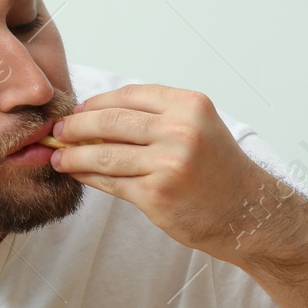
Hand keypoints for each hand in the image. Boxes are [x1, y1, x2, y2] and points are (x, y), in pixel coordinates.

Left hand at [48, 84, 271, 257]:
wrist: (247, 212)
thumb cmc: (218, 170)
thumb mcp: (197, 127)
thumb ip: (154, 118)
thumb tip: (96, 116)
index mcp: (189, 106)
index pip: (128, 96)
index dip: (96, 103)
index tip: (79, 111)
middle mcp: (180, 131)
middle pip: (109, 121)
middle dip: (76, 126)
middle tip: (59, 131)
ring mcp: (168, 164)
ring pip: (104, 155)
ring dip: (73, 155)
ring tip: (59, 155)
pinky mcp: (156, 196)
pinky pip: (110, 182)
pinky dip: (87, 177)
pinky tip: (76, 174)